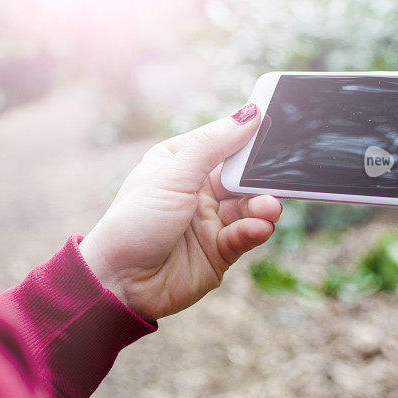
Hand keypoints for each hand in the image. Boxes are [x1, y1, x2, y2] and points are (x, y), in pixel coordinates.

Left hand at [79, 103, 281, 320]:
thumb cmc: (133, 223)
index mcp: (180, 162)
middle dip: (260, 176)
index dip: (247, 135)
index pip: (222, 141)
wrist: (118, 283)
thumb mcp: (172, 176)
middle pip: (241, 175)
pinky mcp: (219, 250)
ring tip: (269, 208)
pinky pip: (245, 234)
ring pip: (248, 206)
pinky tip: (260, 227)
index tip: (275, 126)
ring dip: (262, 205)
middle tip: (279, 175)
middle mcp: (196, 189)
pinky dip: (255, 229)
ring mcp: (209, 220)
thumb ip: (213, 146)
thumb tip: (249, 113)